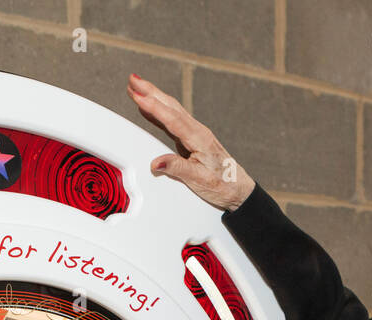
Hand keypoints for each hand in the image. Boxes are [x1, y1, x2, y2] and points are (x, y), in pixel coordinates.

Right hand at [126, 73, 255, 211]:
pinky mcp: (191, 139)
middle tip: (133, 79)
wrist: (238, 189)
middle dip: (151, 91)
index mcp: (199, 139)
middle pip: (171, 106)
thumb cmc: (223, 184)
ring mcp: (194, 133)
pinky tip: (147, 108)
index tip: (138, 96)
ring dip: (153, 96)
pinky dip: (158, 112)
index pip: (173, 119)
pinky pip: (172, 120)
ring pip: (171, 109)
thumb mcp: (200, 180)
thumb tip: (156, 163)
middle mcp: (197, 131)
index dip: (154, 107)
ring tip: (135, 86)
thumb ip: (177, 169)